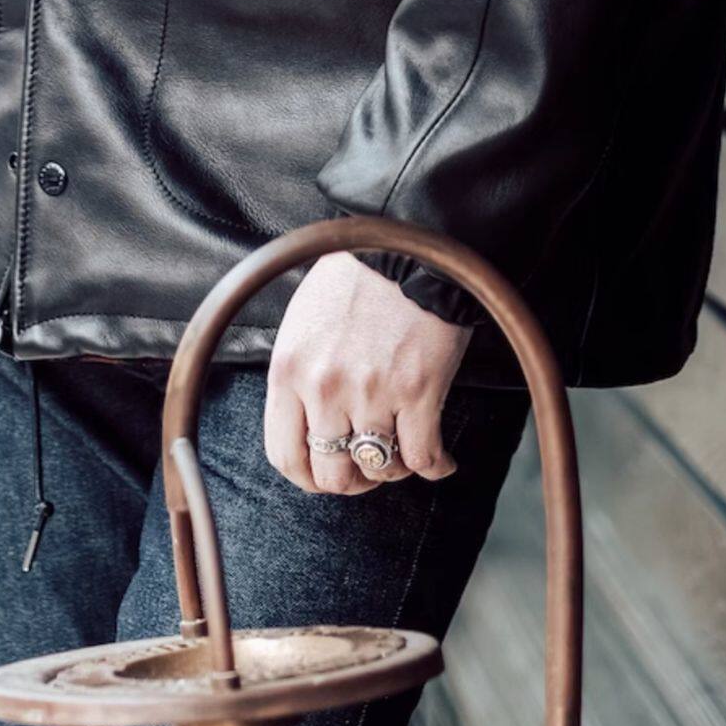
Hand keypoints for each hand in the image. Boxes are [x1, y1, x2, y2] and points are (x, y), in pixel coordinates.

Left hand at [265, 250, 472, 493]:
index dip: (307, 476)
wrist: (405, 244)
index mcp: (289, 371)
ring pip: (379, 470)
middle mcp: (324, 389)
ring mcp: (371, 394)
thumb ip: (298, 373)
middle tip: (367, 468)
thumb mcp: (302, 321)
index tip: (324, 473)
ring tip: (402, 454)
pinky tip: (441, 460)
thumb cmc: (353, 277)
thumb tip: (304, 423)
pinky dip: (435, 467)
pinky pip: (424, 459)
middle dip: (351, 481)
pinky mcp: (418, 392)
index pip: (284, 456)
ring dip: (393, 470)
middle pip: (331, 475)